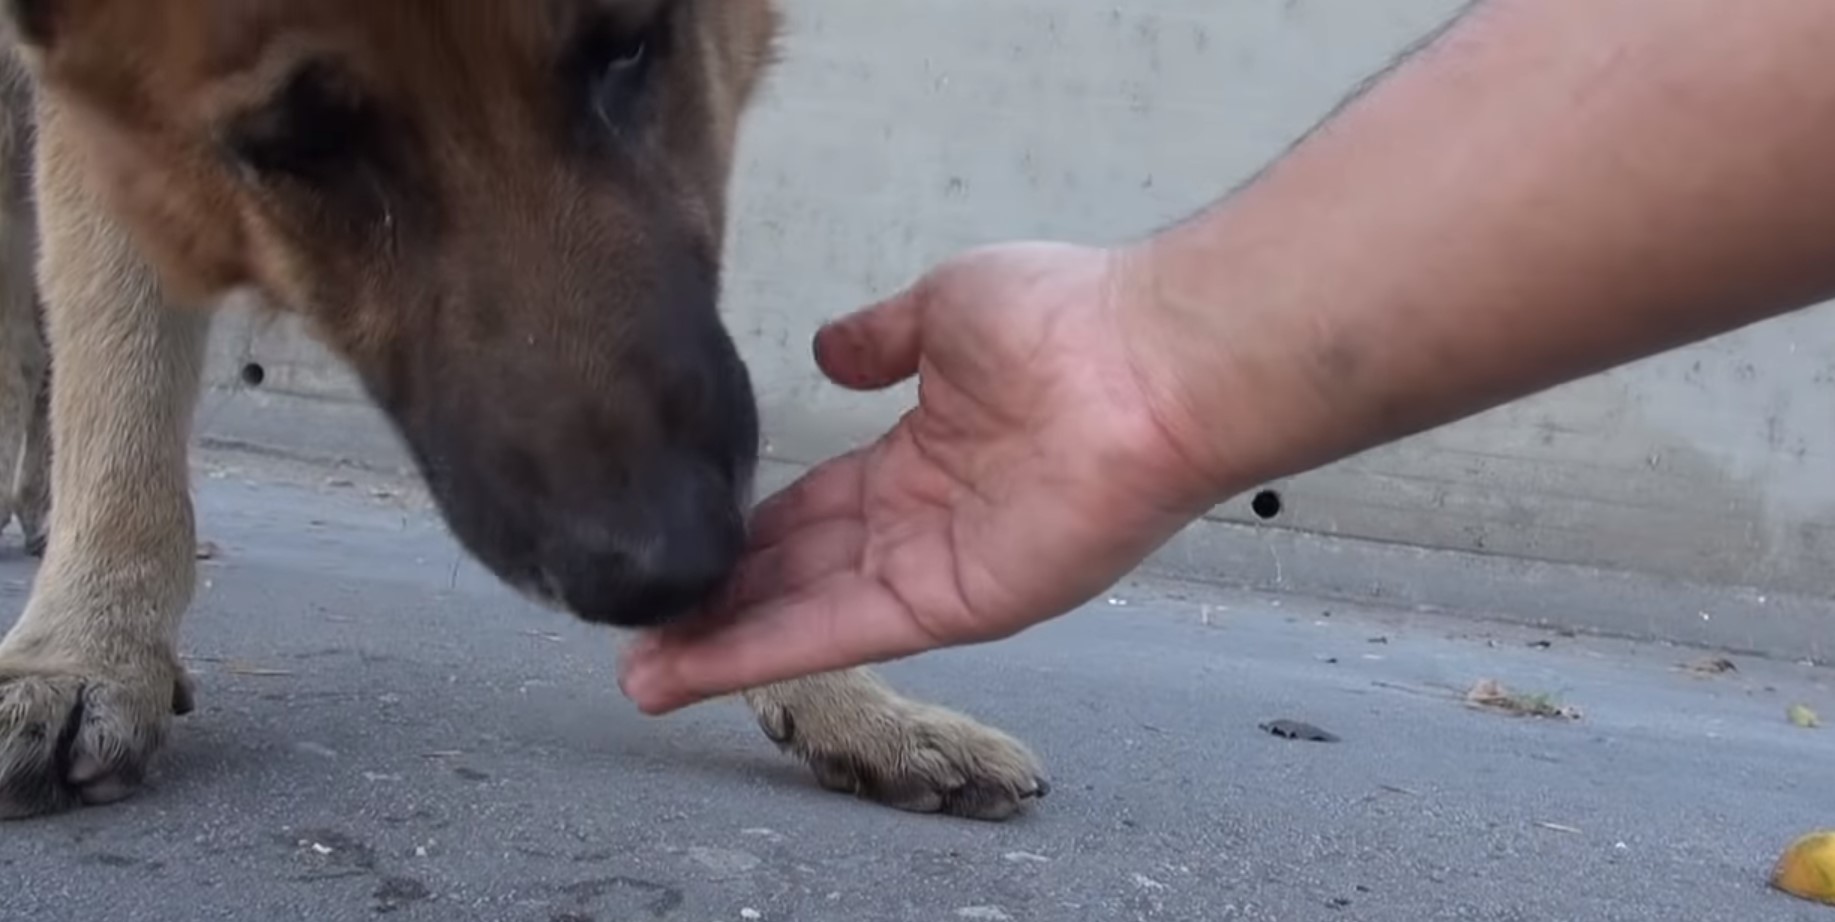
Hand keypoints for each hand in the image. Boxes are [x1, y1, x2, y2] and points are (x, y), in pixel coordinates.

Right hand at [617, 241, 1222, 713]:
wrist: (1148, 359)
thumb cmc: (1068, 318)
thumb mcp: (945, 306)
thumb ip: (881, 338)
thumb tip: (827, 351)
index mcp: (922, 454)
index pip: (815, 506)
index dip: (747, 531)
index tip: (683, 543)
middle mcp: (923, 520)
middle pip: (799, 571)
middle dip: (721, 601)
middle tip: (640, 626)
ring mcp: (937, 567)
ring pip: (805, 614)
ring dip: (723, 646)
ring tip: (641, 673)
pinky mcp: (953, 604)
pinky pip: (840, 632)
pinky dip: (762, 654)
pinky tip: (692, 669)